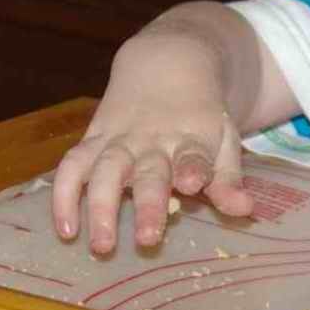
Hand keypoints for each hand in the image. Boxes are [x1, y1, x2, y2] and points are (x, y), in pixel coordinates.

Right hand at [50, 16, 256, 254]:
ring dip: (100, 207)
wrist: (164, 64)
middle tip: (146, 240)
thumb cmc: (199, 115)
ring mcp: (119, 140)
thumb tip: (245, 210)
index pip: (194, 155)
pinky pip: (72, 166)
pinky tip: (65, 229)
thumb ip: (229, 178)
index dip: (194, 168)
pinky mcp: (93, 140)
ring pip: (104, 171)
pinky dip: (64, 195)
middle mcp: (153, 140)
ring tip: (101, 246)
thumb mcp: (223, 140)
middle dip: (147, 204)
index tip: (193, 184)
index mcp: (191, 138)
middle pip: (148, 172)